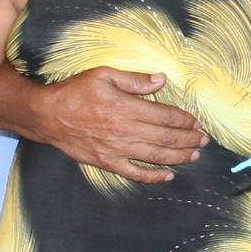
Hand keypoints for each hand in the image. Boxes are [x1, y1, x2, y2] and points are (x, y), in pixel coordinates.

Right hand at [39, 67, 205, 181]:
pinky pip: (134, 173)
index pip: (164, 115)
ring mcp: (116, 149)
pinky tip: (168, 175)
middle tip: (203, 140)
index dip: (184, 120)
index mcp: (125, 107)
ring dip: (179, 156)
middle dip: (188, 139)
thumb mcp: (103, 75)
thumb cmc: (74, 92)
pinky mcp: (107, 162)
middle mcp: (124, 131)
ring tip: (195, 155)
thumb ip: (134, 79)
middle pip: (165, 137)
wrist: (47, 115)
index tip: (196, 121)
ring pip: (155, 156)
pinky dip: (153, 177)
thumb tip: (161, 80)